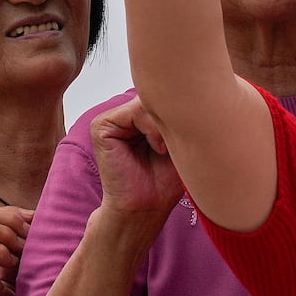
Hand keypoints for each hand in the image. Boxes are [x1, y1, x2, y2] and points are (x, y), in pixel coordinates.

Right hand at [90, 97, 184, 220]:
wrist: (147, 207)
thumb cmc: (165, 180)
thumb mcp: (181, 140)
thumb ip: (180, 113)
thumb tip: (189, 88)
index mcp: (143, 115)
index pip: (165, 92)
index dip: (183, 106)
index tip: (193, 130)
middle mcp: (127, 113)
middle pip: (157, 93)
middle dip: (174, 114)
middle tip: (180, 142)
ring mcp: (113, 118)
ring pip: (147, 101)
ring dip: (163, 124)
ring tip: (167, 148)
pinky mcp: (101, 126)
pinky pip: (134, 111)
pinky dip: (151, 128)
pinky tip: (157, 148)